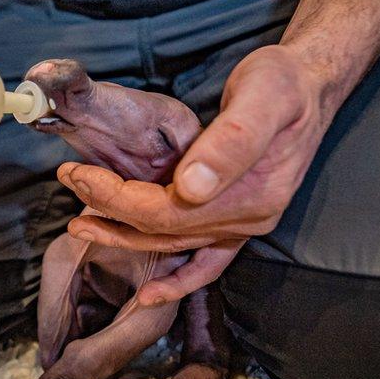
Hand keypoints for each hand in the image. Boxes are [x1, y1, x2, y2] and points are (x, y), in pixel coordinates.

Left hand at [58, 45, 332, 304]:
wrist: (310, 86)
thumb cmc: (285, 84)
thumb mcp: (263, 97)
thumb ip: (231, 141)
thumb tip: (189, 185)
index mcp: (252, 196)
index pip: (166, 211)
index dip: (116, 198)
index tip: (78, 173)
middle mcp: (247, 221)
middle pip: (162, 230)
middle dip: (109, 210)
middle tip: (69, 182)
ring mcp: (243, 226)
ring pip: (173, 245)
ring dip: (125, 238)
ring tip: (81, 223)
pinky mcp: (236, 221)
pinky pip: (204, 263)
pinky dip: (178, 281)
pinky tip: (149, 294)